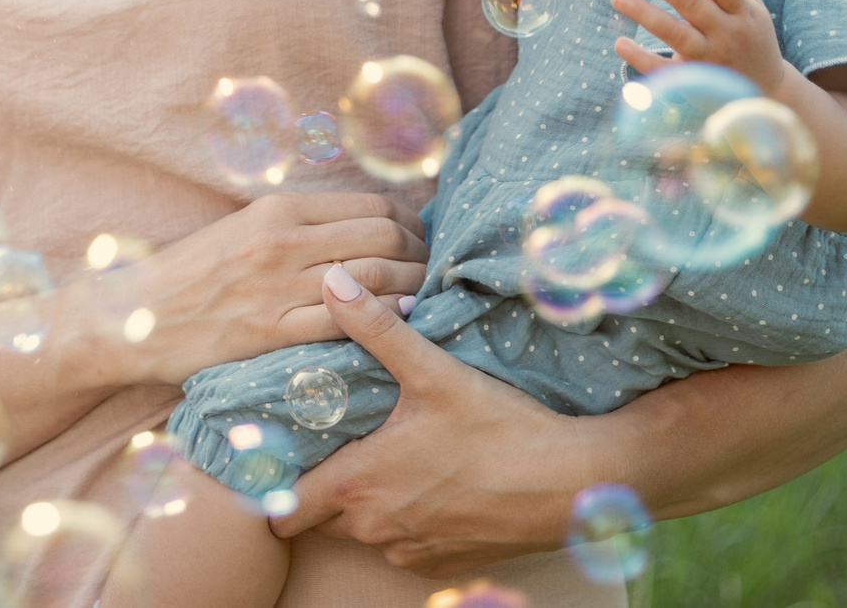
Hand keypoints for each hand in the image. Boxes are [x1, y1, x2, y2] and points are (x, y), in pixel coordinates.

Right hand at [95, 192, 423, 385]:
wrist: (131, 315)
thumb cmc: (189, 274)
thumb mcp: (241, 229)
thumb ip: (296, 227)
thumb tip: (358, 229)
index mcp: (277, 208)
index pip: (371, 205)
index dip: (410, 222)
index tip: (421, 239)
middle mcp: (281, 241)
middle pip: (383, 237)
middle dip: (421, 255)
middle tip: (432, 271)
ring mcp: (277, 287)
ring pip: (376, 278)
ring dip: (413, 289)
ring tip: (425, 299)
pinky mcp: (271, 332)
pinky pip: (346, 324)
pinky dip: (382, 323)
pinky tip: (396, 327)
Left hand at [271, 265, 593, 571]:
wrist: (571, 485)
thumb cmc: (499, 428)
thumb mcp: (432, 370)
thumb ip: (375, 328)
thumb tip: (332, 281)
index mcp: (356, 484)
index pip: (282, 506)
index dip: (275, 482)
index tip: (282, 453)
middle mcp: (374, 527)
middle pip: (320, 517)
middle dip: (321, 487)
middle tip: (338, 444)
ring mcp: (408, 551)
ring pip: (362, 532)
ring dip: (365, 504)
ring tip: (386, 457)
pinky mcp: (442, 565)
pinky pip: (403, 546)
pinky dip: (406, 521)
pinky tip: (429, 484)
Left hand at [610, 0, 789, 94]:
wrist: (766, 91)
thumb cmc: (751, 37)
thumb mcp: (750, 5)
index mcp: (741, 11)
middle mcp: (727, 33)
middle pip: (692, 5)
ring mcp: (710, 59)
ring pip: (676, 35)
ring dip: (646, 15)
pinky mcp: (694, 82)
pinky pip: (665, 71)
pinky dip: (642, 59)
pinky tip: (620, 43)